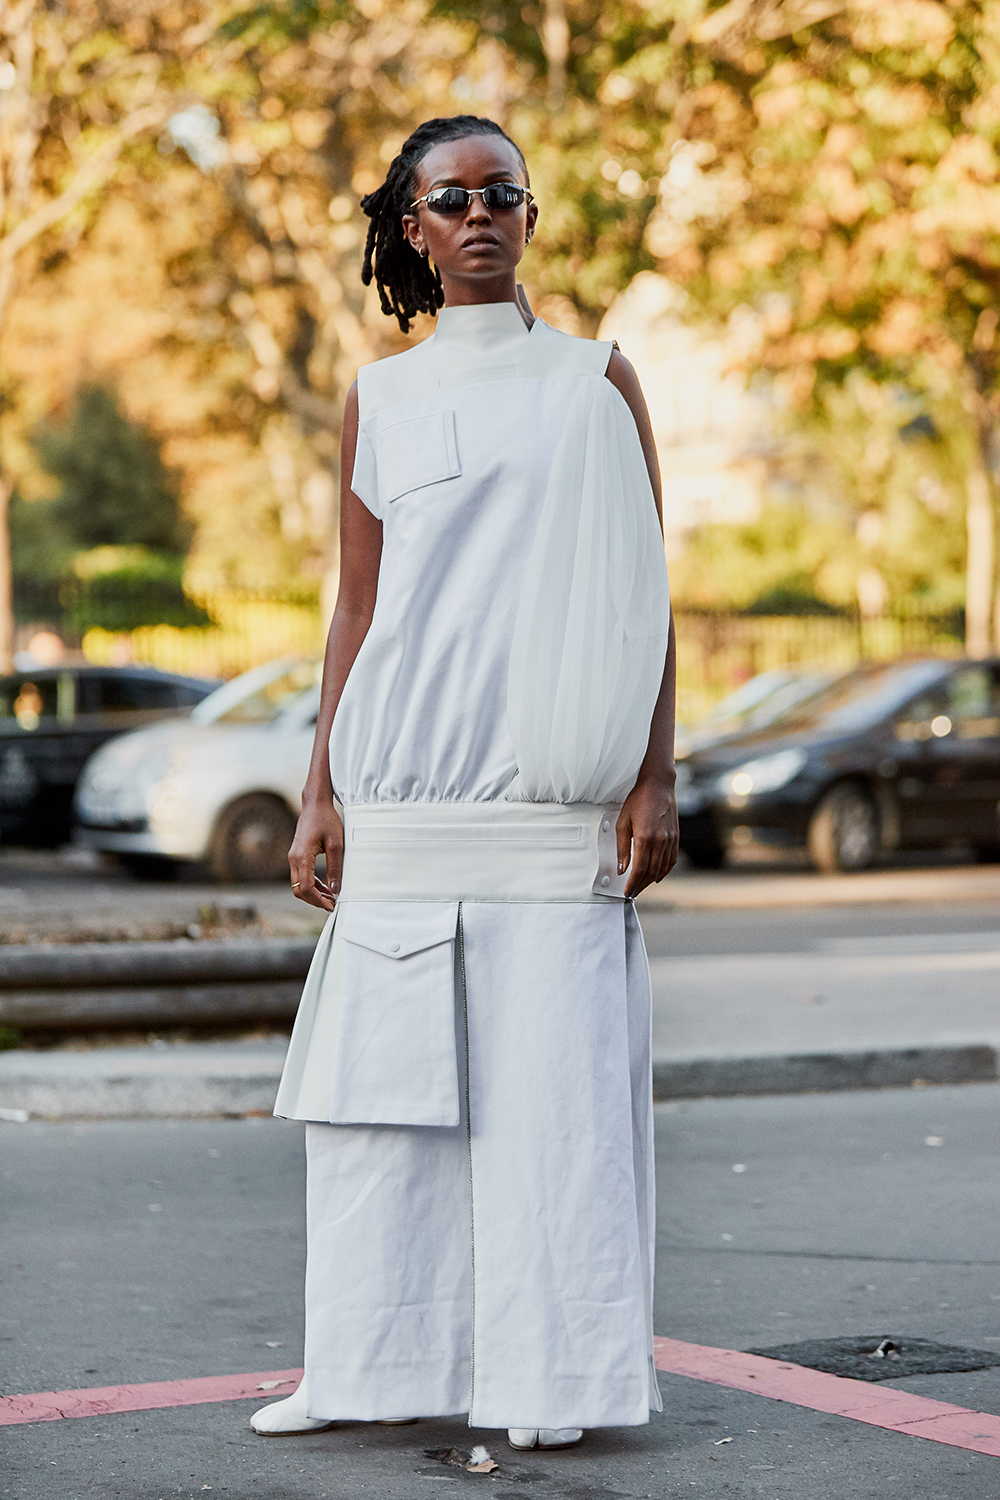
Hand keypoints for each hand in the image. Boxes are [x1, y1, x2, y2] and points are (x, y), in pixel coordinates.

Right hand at [288, 798, 342, 910]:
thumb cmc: (326, 820)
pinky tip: (325, 887)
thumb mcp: (336, 844)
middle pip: (299, 890)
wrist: (315, 805)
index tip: (332, 905)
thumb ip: (335, 868)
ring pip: (299, 884)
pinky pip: (301, 876)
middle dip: (314, 900)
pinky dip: (312, 884)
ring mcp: (293, 857)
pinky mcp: (296, 856)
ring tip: (331, 897)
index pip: (306, 887)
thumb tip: (336, 889)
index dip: (318, 900)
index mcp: (302, 857)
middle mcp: (293, 859)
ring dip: (313, 893)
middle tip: (332, 904)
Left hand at [617, 775, 678, 898]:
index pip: (639, 869)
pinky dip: (664, 872)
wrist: (658, 786)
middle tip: (632, 892)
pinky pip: (671, 861)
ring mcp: (670, 840)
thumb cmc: (638, 800)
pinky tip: (657, 876)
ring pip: (662, 869)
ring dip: (651, 881)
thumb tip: (622, 868)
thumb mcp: (623, 822)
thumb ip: (622, 848)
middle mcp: (660, 841)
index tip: (627, 891)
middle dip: (640, 886)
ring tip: (641, 886)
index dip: (632, 884)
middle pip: (651, 873)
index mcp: (645, 838)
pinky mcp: (676, 837)